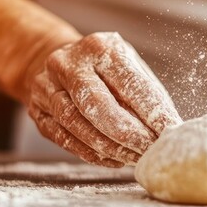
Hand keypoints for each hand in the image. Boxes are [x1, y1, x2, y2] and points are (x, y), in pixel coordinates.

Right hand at [26, 32, 181, 166]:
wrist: (57, 60)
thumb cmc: (104, 67)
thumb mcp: (128, 65)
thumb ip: (146, 92)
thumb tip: (168, 126)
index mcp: (99, 47)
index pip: (129, 84)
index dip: (152, 112)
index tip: (169, 131)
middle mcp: (68, 64)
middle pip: (98, 107)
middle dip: (129, 134)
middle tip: (150, 149)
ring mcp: (47, 87)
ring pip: (78, 126)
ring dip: (111, 148)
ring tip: (135, 157)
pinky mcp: (37, 110)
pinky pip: (64, 139)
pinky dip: (92, 154)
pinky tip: (113, 159)